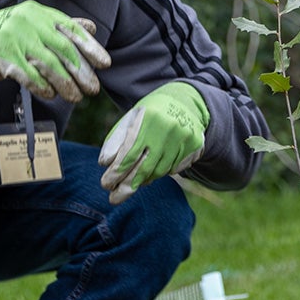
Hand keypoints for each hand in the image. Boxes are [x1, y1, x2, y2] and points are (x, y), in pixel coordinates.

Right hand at [0, 1, 107, 101]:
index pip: (71, 29)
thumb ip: (60, 27)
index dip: (91, 47)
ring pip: (49, 65)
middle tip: (92, 88)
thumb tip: (91, 28)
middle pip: (64, 49)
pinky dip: (42, 87)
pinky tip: (49, 94)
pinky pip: (29, 75)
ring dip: (65, 84)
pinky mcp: (1, 56)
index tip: (104, 64)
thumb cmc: (5, 35)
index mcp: (39, 13)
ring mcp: (13, 37)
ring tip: (74, 97)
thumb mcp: (32, 24)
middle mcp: (27, 21)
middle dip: (82, 72)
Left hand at [98, 81, 208, 202]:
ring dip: (142, 181)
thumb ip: (116, 139)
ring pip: (159, 172)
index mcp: (148, 120)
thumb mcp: (131, 119)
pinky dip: (158, 174)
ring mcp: (183, 140)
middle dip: (126, 186)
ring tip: (130, 184)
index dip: (116, 172)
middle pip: (144, 168)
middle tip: (114, 198)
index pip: (129, 154)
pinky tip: (149, 175)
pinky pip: (172, 169)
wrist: (185, 101)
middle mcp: (167, 131)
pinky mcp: (194, 148)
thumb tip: (105, 163)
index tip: (105, 184)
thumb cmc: (151, 112)